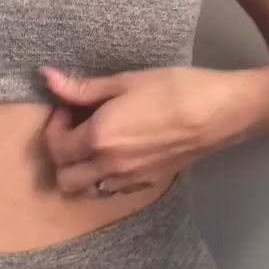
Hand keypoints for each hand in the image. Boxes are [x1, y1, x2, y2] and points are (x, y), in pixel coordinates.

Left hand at [38, 65, 249, 197]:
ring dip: (81, 170)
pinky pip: (113, 190)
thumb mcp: (127, 81)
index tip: (68, 109)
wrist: (221, 113)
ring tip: (94, 143)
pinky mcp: (149, 183)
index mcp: (100, 138)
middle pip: (65, 179)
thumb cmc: (176, 89)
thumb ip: (83, 88)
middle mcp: (111, 165)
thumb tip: (47, 78)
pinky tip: (118, 152)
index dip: (55, 127)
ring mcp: (131, 179)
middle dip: (61, 155)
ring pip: (87, 190)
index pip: (57, 147)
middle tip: (75, 129)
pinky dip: (104, 177)